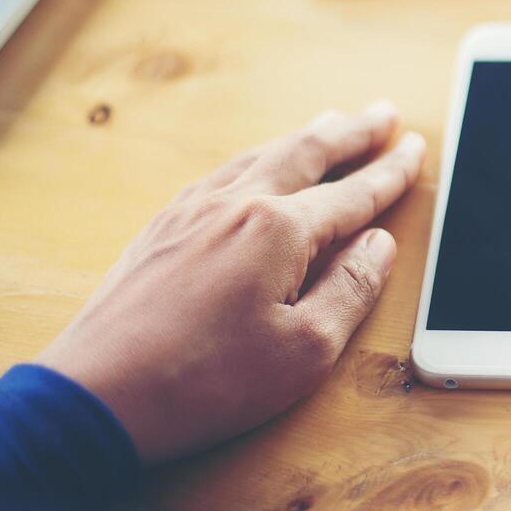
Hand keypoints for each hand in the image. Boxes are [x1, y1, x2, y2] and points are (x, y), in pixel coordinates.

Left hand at [38, 103, 424, 462]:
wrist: (95, 397)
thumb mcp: (305, 351)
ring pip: (261, 155)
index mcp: (277, 230)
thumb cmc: (203, 383)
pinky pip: (222, 172)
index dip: (390, 172)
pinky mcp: (160, 230)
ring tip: (330, 123)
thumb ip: (351, 290)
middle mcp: (234, 204)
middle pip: (306, 153)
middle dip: (352, 132)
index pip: (352, 194)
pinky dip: (257, 157)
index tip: (415, 148)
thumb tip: (378, 245)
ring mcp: (190, 212)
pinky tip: (256, 164)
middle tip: (383, 113)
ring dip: (304, 137)